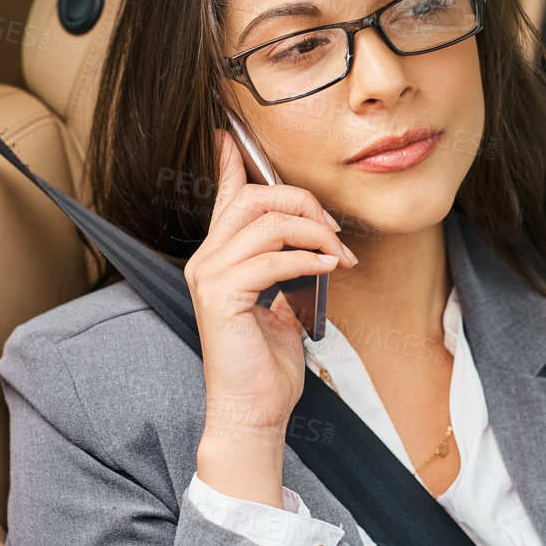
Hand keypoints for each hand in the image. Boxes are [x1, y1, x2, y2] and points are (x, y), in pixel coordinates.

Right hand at [187, 129, 356, 507]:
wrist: (253, 411)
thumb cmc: (268, 366)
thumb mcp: (282, 306)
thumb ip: (286, 270)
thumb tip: (313, 246)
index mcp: (219, 258)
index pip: (226, 197)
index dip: (232, 162)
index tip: (232, 134)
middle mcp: (207, 260)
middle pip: (256, 199)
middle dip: (304, 204)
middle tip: (336, 233)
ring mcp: (210, 276)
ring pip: (265, 221)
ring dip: (313, 232)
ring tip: (338, 255)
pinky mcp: (222, 295)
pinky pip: (271, 258)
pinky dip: (306, 258)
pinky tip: (327, 268)